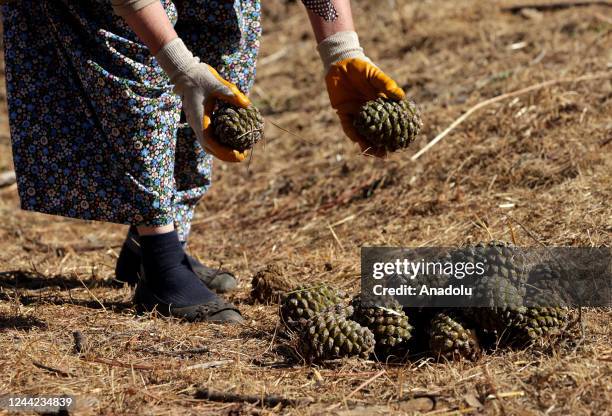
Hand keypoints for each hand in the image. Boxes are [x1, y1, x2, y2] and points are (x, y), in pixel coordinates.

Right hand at [156, 38, 250, 162]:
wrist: (186, 73)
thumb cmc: (201, 77)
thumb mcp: (218, 84)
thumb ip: (232, 94)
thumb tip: (247, 104)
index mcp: (199, 118)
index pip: (209, 142)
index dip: (224, 152)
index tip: (238, 155)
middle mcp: (196, 125)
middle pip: (209, 148)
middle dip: (226, 155)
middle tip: (243, 156)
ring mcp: (197, 124)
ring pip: (208, 145)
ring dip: (222, 151)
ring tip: (239, 152)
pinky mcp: (200, 122)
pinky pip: (209, 138)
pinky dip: (220, 144)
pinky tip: (232, 142)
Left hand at [318, 32, 404, 156]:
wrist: (341, 63)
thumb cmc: (361, 68)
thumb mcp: (375, 75)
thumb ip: (386, 85)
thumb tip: (401, 97)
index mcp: (379, 103)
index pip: (388, 120)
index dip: (394, 131)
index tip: (401, 141)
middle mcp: (368, 111)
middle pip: (375, 130)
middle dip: (380, 143)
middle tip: (386, 154)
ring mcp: (355, 112)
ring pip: (362, 132)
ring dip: (366, 143)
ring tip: (373, 153)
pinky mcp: (343, 112)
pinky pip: (348, 125)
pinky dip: (352, 133)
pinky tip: (358, 141)